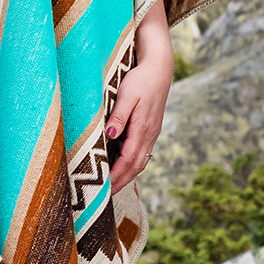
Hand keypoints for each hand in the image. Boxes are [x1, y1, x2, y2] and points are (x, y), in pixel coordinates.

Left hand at [107, 0, 173, 193]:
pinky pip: (141, 152)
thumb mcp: (127, 94)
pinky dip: (132, 164)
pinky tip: (123, 166)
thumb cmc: (140, 79)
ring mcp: (152, 132)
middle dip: (121, 182)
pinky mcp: (151, 128)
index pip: (128, 160)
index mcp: (142, 128)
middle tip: (105, 196)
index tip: (104, 189)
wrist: (160, 67)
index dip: (116, 177)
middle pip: (135, 166)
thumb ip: (119, 116)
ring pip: (140, 160)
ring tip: (113, 186)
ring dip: (127, 175)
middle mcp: (149, 134)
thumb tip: (111, 136)